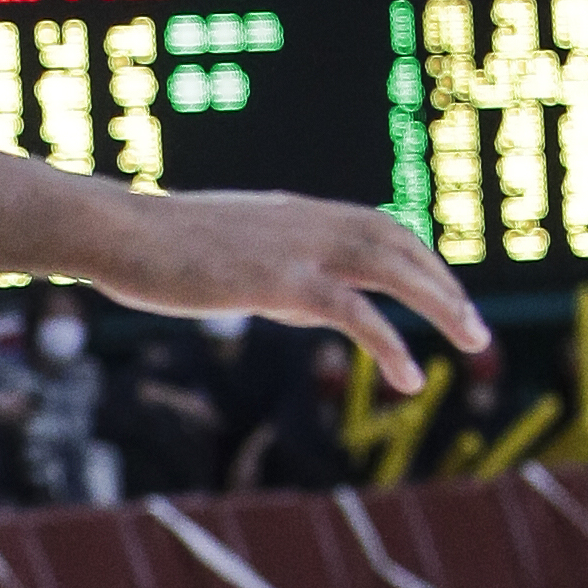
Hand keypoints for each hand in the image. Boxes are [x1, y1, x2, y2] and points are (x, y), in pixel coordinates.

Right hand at [88, 189, 488, 393]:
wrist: (113, 231)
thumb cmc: (149, 247)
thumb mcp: (221, 253)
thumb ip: (269, 272)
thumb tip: (301, 304)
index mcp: (289, 211)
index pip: (374, 223)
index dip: (415, 254)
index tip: (439, 286)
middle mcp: (303, 220)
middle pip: (396, 242)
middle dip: (442, 281)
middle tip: (473, 325)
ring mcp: (295, 247)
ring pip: (392, 267)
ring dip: (441, 302)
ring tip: (474, 340)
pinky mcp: (281, 282)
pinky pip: (355, 313)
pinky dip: (392, 343)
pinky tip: (412, 376)